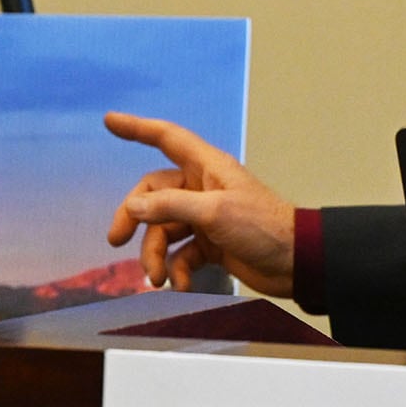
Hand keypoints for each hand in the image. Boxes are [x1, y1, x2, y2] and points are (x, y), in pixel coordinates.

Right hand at [104, 112, 297, 296]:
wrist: (295, 262)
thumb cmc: (262, 227)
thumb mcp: (214, 212)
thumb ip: (171, 206)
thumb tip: (134, 207)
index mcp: (206, 167)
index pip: (165, 139)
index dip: (137, 128)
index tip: (109, 121)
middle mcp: (202, 188)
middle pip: (153, 195)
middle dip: (135, 218)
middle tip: (116, 241)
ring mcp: (205, 217)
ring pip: (164, 229)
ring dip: (155, 254)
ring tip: (157, 279)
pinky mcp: (210, 244)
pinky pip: (180, 254)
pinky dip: (177, 270)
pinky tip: (181, 286)